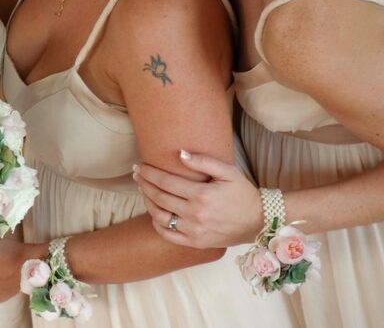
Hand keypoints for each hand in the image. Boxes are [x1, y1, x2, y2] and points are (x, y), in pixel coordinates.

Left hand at [135, 151, 262, 248]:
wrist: (260, 221)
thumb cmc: (243, 193)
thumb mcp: (228, 172)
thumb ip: (203, 161)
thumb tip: (179, 154)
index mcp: (202, 195)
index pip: (165, 181)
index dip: (149, 173)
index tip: (140, 166)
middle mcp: (195, 214)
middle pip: (159, 197)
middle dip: (144, 184)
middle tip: (137, 174)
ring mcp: (195, 231)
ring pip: (159, 216)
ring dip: (147, 202)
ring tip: (143, 190)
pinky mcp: (196, 243)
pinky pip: (168, 235)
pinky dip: (157, 224)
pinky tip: (153, 213)